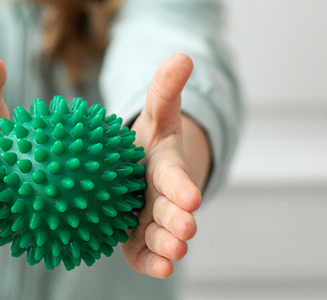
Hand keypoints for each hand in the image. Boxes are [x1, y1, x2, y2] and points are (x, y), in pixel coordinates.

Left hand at [121, 54, 204, 278]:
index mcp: (167, 169)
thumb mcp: (156, 113)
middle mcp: (161, 198)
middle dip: (179, 221)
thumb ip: (166, 89)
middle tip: (185, 231)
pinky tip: (160, 269)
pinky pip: (142, 254)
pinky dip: (151, 263)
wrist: (135, 171)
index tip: (191, 196)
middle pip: (171, 212)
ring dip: (167, 246)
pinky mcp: (134, 240)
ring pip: (159, 236)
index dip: (183, 188)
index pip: (176, 178)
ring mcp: (149, 222)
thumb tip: (183, 57)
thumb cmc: (145, 142)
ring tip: (174, 254)